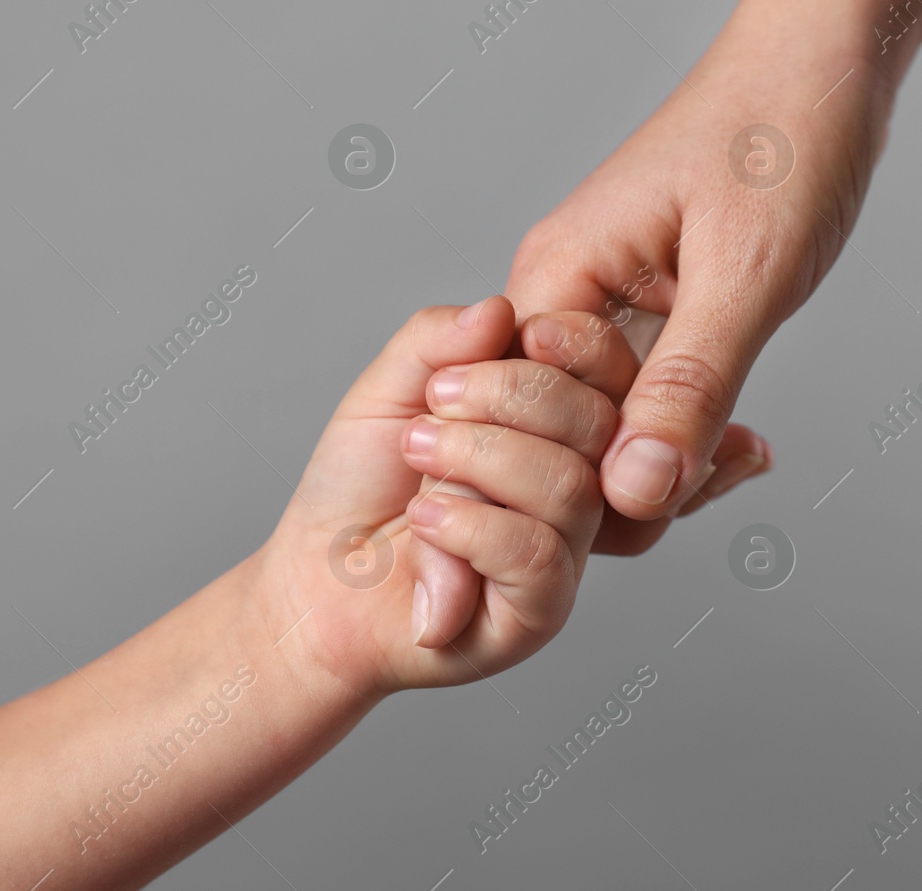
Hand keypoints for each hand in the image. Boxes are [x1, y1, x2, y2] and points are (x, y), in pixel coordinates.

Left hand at [253, 298, 615, 698]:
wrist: (314, 581)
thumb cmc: (359, 487)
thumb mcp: (389, 389)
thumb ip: (439, 340)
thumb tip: (499, 310)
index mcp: (554, 422)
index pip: (607, 370)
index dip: (573, 344)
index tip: (517, 335)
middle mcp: (575, 482)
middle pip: (596, 422)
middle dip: (507, 397)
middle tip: (432, 408)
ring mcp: (565, 550)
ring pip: (566, 485)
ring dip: (475, 460)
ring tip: (417, 458)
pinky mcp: (540, 611)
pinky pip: (535, 553)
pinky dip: (468, 525)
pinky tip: (424, 521)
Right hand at [506, 37, 888, 528]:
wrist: (827, 56)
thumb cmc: (784, 131)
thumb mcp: (746, 272)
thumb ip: (688, 387)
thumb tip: (632, 494)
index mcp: (556, 276)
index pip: (518, 423)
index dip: (578, 479)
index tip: (665, 495)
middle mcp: (561, 295)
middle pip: (549, 438)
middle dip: (623, 481)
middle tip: (720, 470)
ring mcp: (602, 307)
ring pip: (600, 428)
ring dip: (661, 461)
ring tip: (740, 457)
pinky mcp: (646, 314)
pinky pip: (640, 402)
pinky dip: (683, 432)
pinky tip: (737, 441)